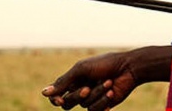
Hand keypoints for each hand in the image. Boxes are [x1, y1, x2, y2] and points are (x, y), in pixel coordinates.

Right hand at [41, 46, 171, 109]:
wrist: (128, 68)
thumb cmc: (105, 64)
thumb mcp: (82, 69)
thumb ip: (63, 82)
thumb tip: (43, 93)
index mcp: (73, 78)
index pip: (56, 94)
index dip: (55, 99)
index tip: (59, 100)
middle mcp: (79, 89)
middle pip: (68, 103)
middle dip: (78, 96)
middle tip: (89, 87)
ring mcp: (90, 98)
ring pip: (84, 105)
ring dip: (96, 94)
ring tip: (108, 81)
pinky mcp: (101, 105)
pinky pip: (95, 110)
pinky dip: (103, 100)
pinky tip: (111, 91)